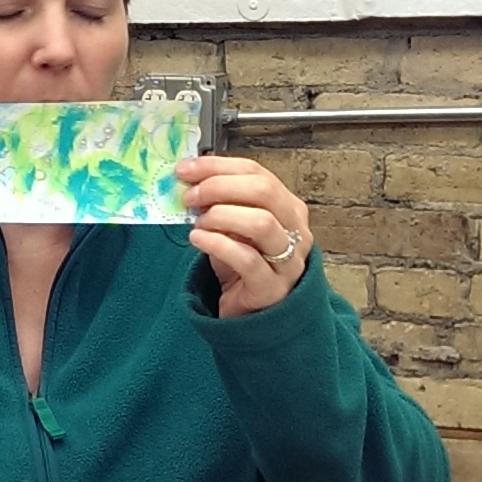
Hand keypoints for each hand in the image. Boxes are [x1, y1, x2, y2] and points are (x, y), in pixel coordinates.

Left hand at [177, 156, 312, 317]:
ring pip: (261, 223)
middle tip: (190, 196)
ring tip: (198, 222)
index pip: (257, 172)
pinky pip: (247, 259)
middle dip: (219, 187)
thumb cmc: (242, 268)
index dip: (218, 166)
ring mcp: (288, 260)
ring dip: (221, 215)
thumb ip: (219, 204)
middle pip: (263, 191)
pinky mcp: (272, 287)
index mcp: (288, 207)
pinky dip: (218, 244)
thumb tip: (188, 179)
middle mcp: (295, 230)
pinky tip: (198, 239)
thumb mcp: (233, 229)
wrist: (253, 314)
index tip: (186, 169)